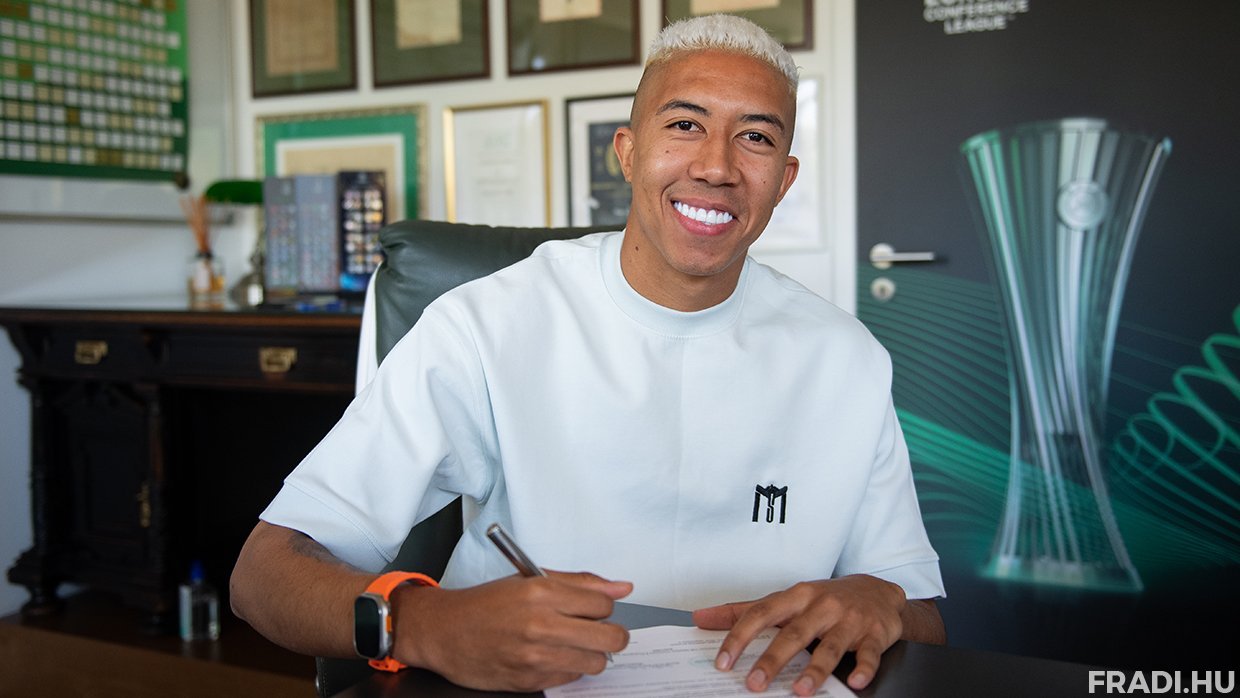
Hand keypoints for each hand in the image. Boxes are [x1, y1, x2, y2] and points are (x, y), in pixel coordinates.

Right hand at [391, 570, 631, 691]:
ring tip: (571, 645)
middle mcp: (540, 624)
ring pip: (595, 663)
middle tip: (598, 633)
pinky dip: (567, 669)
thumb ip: (579, 583)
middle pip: (610, 638)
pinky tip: (550, 657)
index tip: (593, 610)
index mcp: (541, 592)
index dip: (603, 608)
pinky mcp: (529, 680)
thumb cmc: (485, 604)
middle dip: (612, 636)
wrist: (444, 632)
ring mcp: (535, 656)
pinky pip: (570, 679)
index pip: (604, 604)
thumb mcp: (530, 580)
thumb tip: (622, 587)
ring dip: (590, 655)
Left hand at [692, 575, 904, 694]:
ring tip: (800, 691)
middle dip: (772, 660)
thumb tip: (701, 618)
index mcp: (795, 596)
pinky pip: (870, 653)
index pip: (761, 614)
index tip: (723, 662)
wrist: (879, 591)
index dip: (739, 638)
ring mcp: (849, 620)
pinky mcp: (875, 633)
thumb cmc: (825, 598)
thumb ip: (745, 611)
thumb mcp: (787, 599)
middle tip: (754, 684)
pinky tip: (854, 682)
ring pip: (830, 646)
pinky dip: (864, 668)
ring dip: (815, 670)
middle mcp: (821, 605)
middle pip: (793, 633)